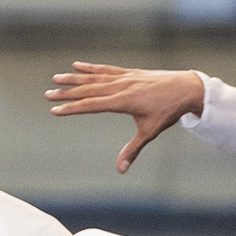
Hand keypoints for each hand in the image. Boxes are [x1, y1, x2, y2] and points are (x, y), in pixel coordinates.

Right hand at [43, 63, 208, 174]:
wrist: (186, 88)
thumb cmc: (168, 112)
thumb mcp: (150, 131)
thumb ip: (133, 149)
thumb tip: (121, 170)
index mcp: (124, 101)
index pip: (92, 105)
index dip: (73, 108)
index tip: (55, 110)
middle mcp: (121, 87)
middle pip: (88, 90)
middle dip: (67, 93)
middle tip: (48, 94)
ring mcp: (124, 77)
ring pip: (94, 77)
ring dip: (74, 78)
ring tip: (56, 78)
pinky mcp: (129, 72)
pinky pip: (105, 69)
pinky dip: (90, 68)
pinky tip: (77, 65)